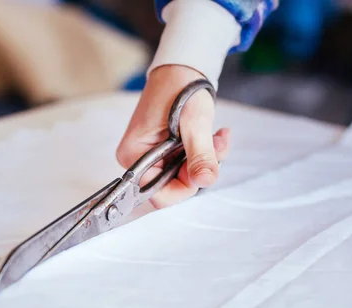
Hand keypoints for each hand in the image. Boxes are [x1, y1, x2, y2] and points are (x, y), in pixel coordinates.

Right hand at [116, 65, 229, 207]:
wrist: (182, 68)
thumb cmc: (181, 88)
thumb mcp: (195, 124)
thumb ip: (200, 155)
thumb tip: (205, 181)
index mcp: (134, 155)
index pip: (158, 194)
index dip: (185, 187)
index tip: (203, 168)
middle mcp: (138, 159)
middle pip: (173, 185)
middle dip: (200, 168)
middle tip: (216, 144)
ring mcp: (151, 155)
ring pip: (184, 176)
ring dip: (206, 158)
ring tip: (217, 136)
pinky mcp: (163, 151)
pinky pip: (186, 165)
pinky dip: (204, 153)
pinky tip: (214, 135)